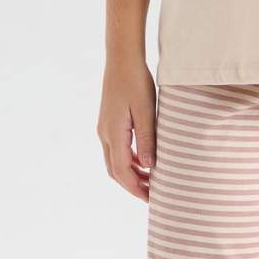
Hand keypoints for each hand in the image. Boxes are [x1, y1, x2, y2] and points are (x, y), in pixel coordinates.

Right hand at [98, 57, 157, 200]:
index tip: (151, 199)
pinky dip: (130, 160)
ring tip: (151, 181)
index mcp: (114, 134)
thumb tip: (150, 167)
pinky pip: (117, 149)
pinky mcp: (109, 122)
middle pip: (115, 171)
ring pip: (115, 161)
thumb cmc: (136, 81)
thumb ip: (147, 140)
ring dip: (131, 174)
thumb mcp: (146, 111)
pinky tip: (145, 160)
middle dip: (132, 186)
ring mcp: (105, 128)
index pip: (122, 172)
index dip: (136, 189)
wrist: (121, 59)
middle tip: (153, 195)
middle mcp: (105, 134)